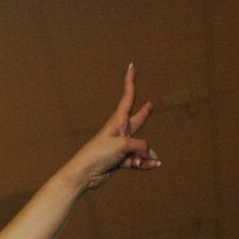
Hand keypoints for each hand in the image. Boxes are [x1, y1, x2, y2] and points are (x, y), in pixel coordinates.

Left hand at [66, 63, 160, 191]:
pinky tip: (154, 165)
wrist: (85, 173)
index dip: (130, 81)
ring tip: (152, 160)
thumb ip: (141, 147)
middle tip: (151, 105)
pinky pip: (138, 160)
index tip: (131, 65)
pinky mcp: (120, 160)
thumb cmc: (99, 153)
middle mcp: (120, 132)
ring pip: (141, 146)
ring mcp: (121, 147)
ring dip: (147, 153)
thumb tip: (152, 156)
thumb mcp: (123, 145)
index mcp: (118, 121)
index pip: (128, 96)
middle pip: (137, 120)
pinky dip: (145, 163)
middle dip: (144, 113)